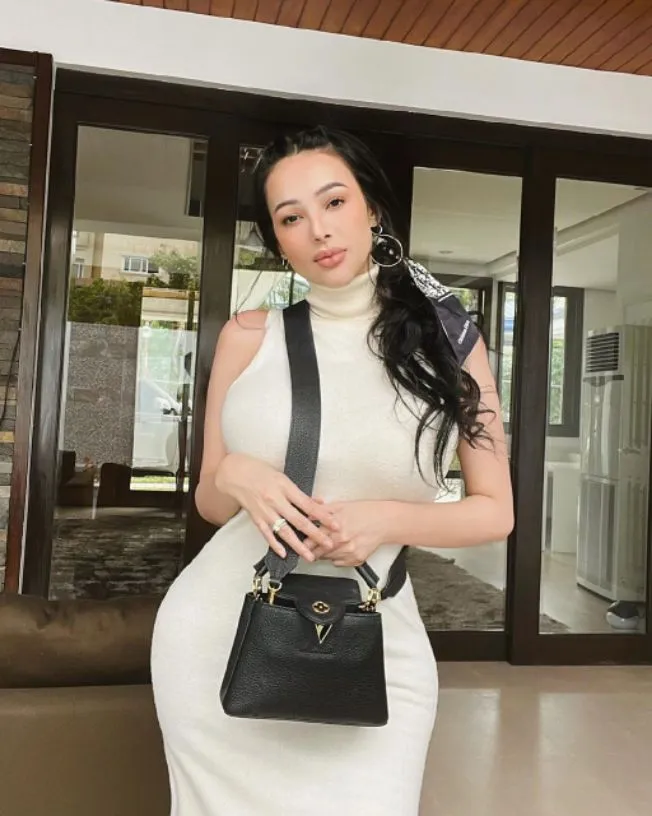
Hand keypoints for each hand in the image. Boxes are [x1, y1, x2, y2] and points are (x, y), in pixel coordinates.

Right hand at [215, 453, 338, 560]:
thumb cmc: (259, 471)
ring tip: (309, 556)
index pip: (308, 505)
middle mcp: (275, 500)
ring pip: (284, 531)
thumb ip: (299, 493)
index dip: (323, 516)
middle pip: (299, 521)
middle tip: (328, 544)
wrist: (234, 473)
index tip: (335, 524)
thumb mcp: (283, 477)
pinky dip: (275, 544)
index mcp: (285, 487)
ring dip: (298, 545)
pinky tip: (284, 553)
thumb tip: (317, 502)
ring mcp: (265, 511)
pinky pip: (267, 534)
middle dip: (315, 534)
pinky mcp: (255, 518)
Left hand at [312, 501, 388, 566]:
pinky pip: (339, 563)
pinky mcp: (356, 559)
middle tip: (311, 546)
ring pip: (327, 558)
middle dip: (312, 550)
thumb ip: (322, 511)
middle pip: (317, 552)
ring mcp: (349, 552)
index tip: (303, 542)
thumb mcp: (341, 506)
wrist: (384, 521)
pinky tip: (340, 548)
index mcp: (335, 527)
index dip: (305, 542)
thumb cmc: (365, 512)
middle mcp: (341, 541)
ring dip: (324, 553)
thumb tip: (307, 515)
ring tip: (329, 544)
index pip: (311, 541)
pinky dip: (337, 557)